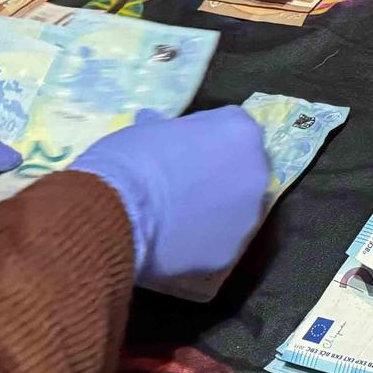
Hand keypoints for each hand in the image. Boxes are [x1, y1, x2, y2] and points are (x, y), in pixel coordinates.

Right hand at [69, 107, 270, 285]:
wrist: (114, 213)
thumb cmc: (130, 160)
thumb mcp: (146, 129)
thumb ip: (167, 129)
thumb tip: (154, 123)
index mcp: (241, 132)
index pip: (232, 128)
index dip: (205, 138)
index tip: (182, 148)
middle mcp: (258, 172)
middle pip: (244, 169)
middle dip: (220, 174)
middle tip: (183, 183)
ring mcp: (249, 215)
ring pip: (237, 209)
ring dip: (217, 209)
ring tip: (177, 216)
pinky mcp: (233, 250)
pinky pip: (220, 240)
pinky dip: (203, 241)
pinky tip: (175, 240)